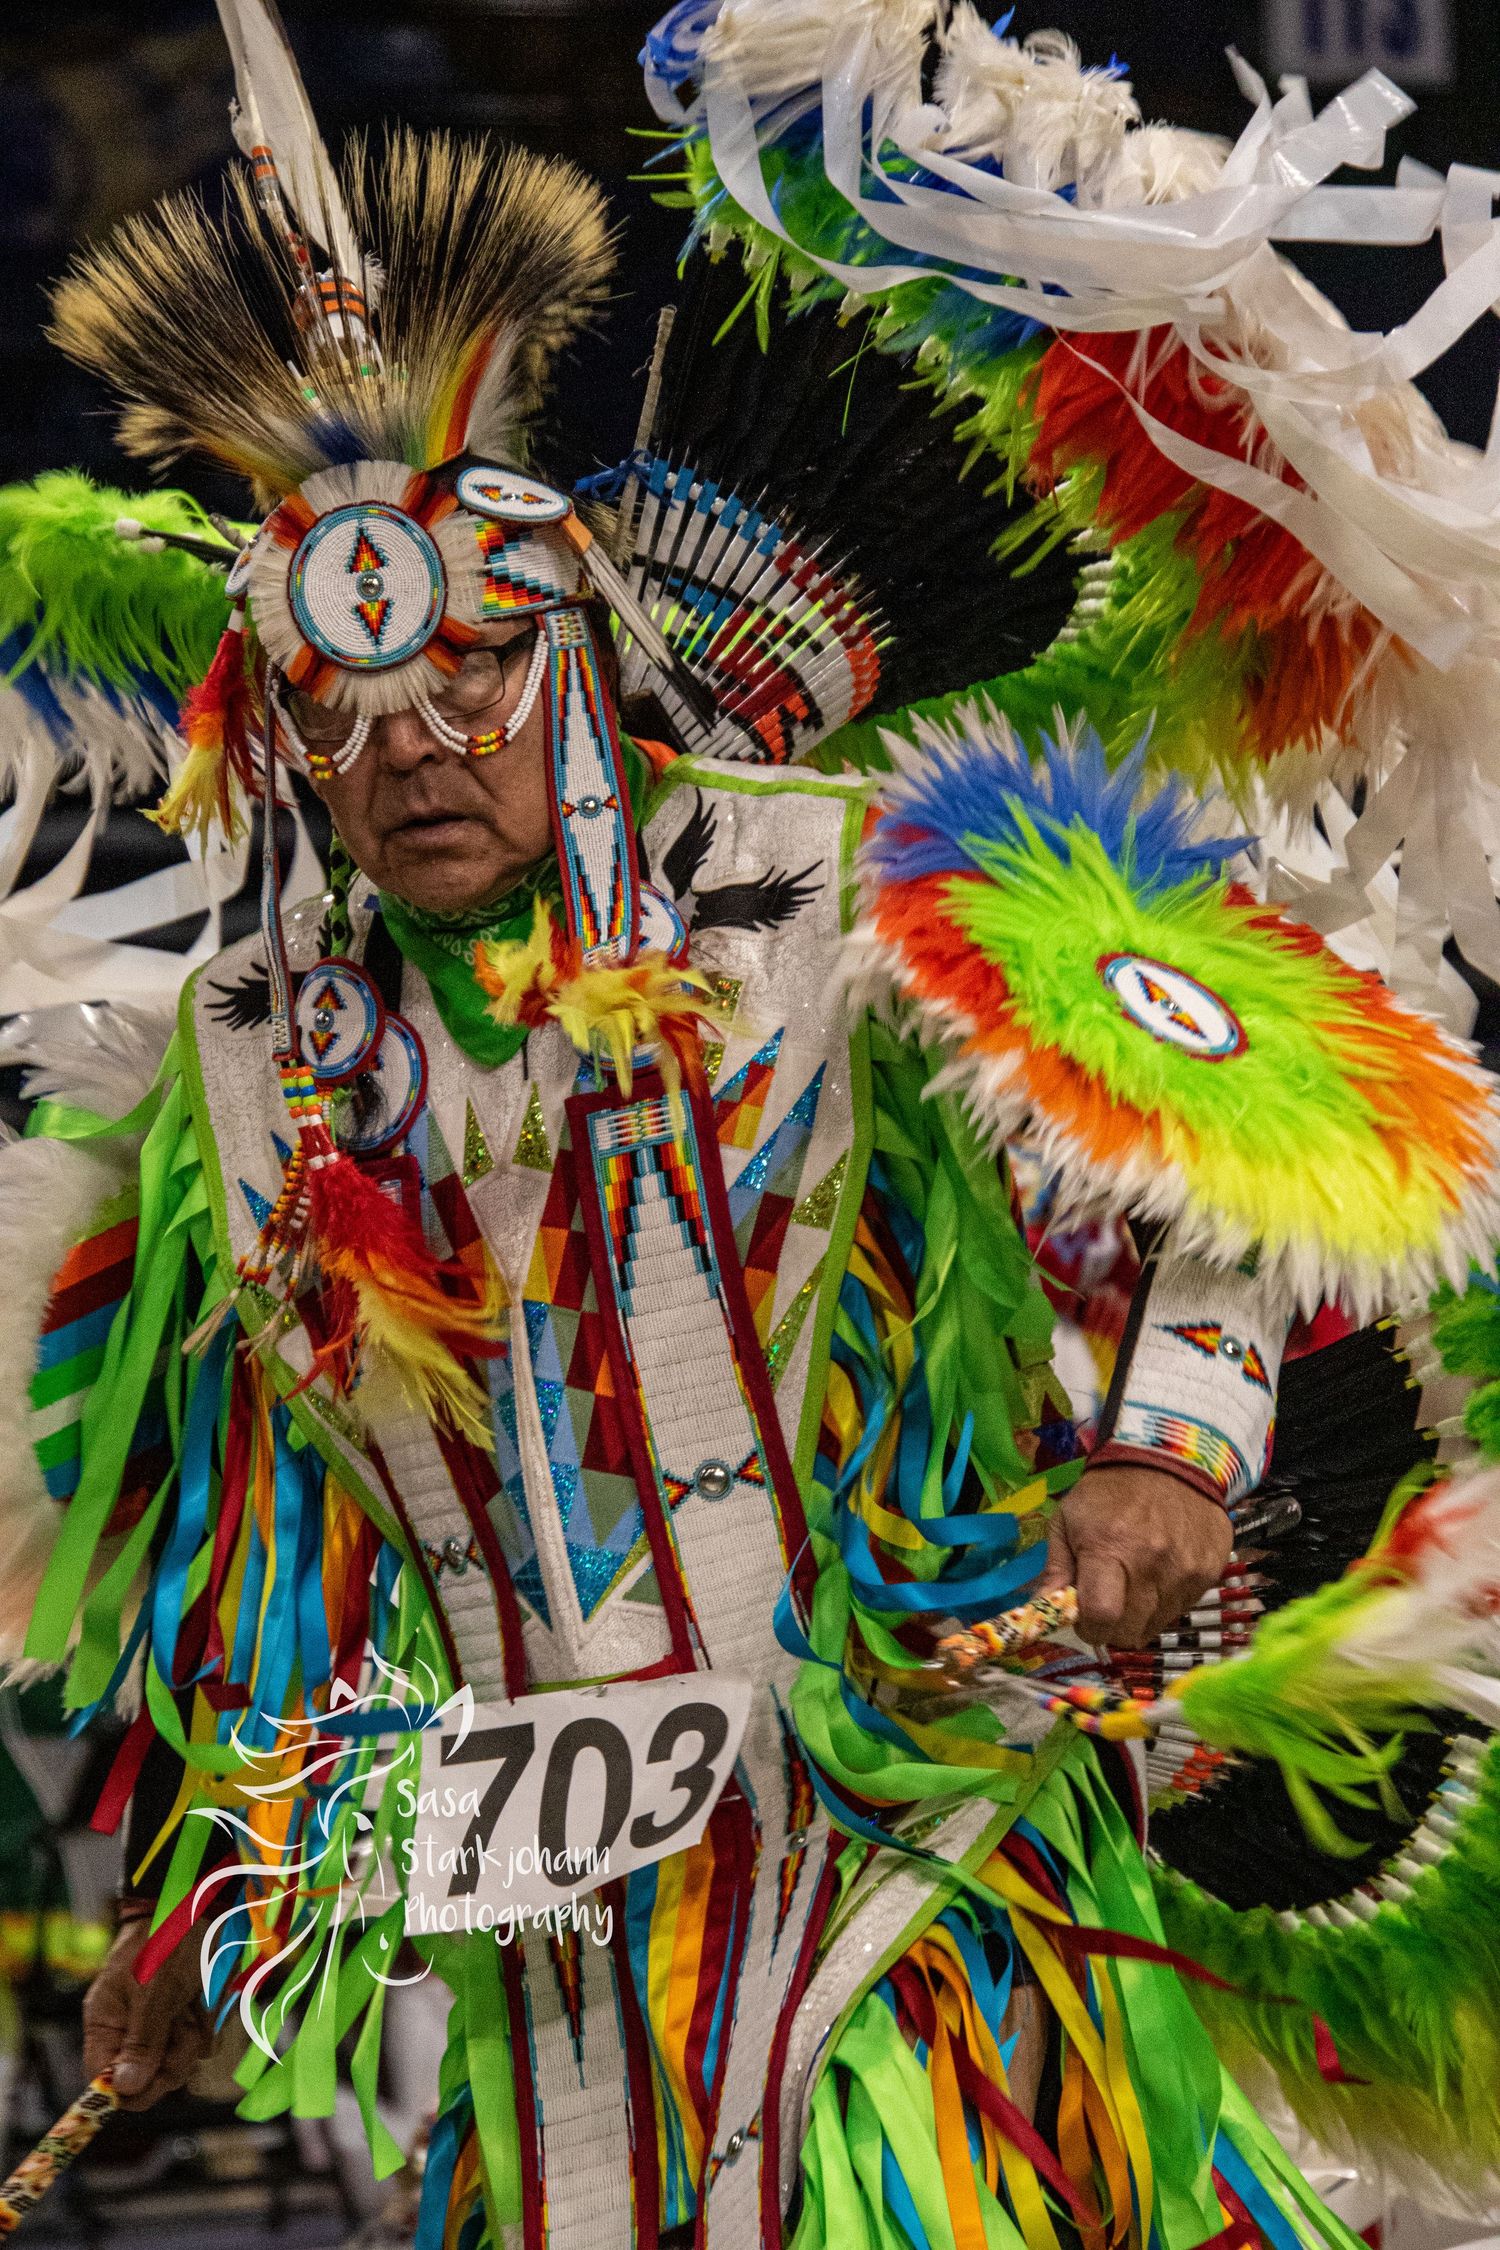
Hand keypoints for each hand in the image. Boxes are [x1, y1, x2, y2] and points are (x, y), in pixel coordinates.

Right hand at [82, 1917, 212, 2109]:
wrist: (200, 1905)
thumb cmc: (167, 1940)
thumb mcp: (153, 1990)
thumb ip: (141, 2040)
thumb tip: (124, 2089)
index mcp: (107, 2025)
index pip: (103, 2079)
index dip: (126, 2090)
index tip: (155, 2081)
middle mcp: (130, 2032)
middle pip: (147, 2079)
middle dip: (172, 2060)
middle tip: (185, 2028)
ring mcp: (161, 2027)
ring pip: (180, 2062)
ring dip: (194, 2037)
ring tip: (195, 2004)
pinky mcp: (188, 2020)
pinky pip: (203, 2042)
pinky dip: (210, 2024)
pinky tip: (208, 1999)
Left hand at [1039, 1464, 1232, 1647]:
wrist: (1171, 1460)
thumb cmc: (1109, 1492)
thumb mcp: (1069, 1518)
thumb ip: (1056, 1568)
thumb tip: (1044, 1608)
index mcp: (1110, 1547)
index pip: (1102, 1617)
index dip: (1089, 1629)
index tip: (1084, 1620)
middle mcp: (1152, 1564)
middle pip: (1129, 1632)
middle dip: (1112, 1627)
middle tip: (1107, 1603)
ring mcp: (1186, 1572)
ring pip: (1156, 1627)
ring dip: (1139, 1616)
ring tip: (1134, 1582)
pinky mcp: (1209, 1574)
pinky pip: (1181, 1610)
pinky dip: (1165, 1603)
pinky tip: (1159, 1574)